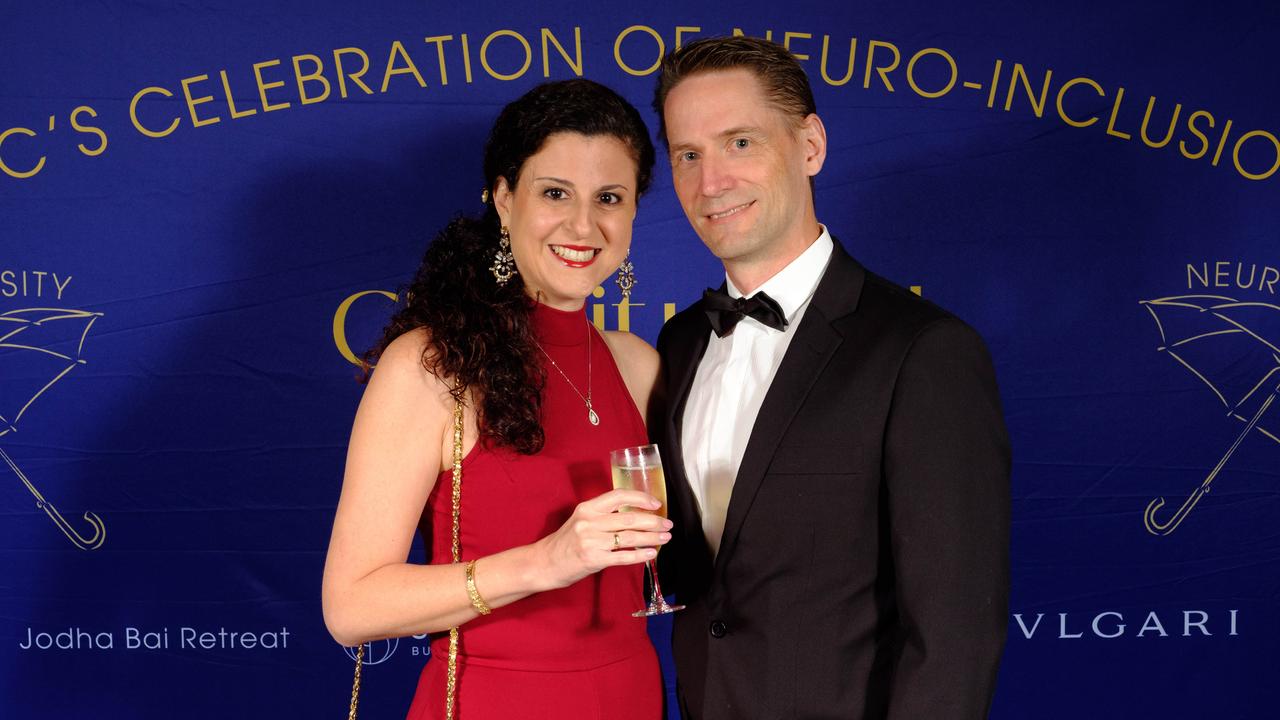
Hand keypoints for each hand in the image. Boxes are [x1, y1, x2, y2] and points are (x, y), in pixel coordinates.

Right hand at [533, 488, 672, 589]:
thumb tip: (636, 515)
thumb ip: (604, 516)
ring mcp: (590, 541)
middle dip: (653, 521)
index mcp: (587, 508)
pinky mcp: (593, 559)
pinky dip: (640, 554)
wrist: (544, 563)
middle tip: (667, 524)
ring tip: (664, 538)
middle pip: (629, 518)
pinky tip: (651, 553)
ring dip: (651, 538)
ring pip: (629, 537)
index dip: (640, 498)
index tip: (656, 503)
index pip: (618, 495)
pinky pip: (623, 556)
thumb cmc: (566, 543)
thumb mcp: (581, 521)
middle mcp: (589, 522)